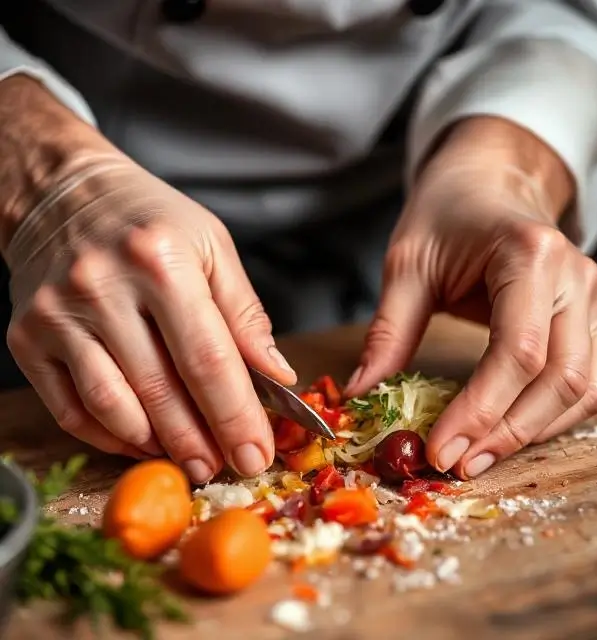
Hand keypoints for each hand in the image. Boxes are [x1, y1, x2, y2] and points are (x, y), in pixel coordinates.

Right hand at [1, 79, 295, 482]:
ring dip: (156, 445)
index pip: (208, 359)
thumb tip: (277, 376)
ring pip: (112, 407)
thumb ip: (245, 314)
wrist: (63, 194)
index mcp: (161, 261)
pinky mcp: (26, 336)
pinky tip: (141, 441)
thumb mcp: (212, 247)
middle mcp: (102, 287)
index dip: (236, 416)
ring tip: (189, 459)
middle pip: (161, 391)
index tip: (257, 454)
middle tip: (224, 469)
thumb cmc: (150, 221)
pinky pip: (70, 407)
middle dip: (200, 443)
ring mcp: (57, 315)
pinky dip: (109, 436)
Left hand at [346, 118, 596, 478]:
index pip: (517, 351)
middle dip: (505, 432)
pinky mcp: (590, 321)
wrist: (489, 184)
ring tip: (475, 456)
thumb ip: (389, 330)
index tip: (439, 448)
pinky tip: (508, 431)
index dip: (480, 410)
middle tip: (454, 462)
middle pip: (558, 379)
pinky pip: (586, 383)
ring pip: (582, 389)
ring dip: (531, 433)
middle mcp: (575, 279)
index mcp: (529, 255)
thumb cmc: (447, 214)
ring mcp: (591, 301)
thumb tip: (362, 393)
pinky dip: (552, 417)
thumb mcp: (407, 264)